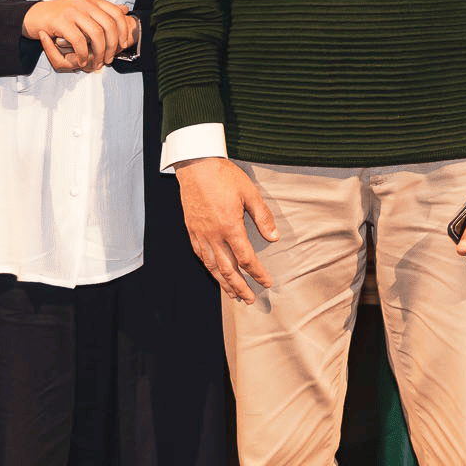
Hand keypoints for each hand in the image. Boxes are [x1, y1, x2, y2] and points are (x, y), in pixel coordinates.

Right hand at [22, 0, 136, 72]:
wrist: (31, 16)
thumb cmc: (58, 16)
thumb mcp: (82, 8)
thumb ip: (102, 10)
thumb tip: (125, 10)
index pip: (116, 13)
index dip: (123, 31)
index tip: (123, 45)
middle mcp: (84, 3)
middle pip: (109, 25)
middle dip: (112, 45)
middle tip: (109, 58)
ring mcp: (72, 11)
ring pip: (96, 34)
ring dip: (99, 52)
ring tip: (97, 62)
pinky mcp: (60, 21)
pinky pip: (79, 41)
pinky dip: (83, 54)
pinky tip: (82, 60)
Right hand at [177, 157, 276, 303]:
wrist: (196, 166)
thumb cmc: (224, 177)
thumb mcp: (250, 193)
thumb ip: (262, 217)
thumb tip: (274, 238)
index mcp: (230, 227)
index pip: (246, 258)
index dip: (257, 273)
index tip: (266, 283)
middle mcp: (213, 235)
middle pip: (228, 269)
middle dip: (240, 287)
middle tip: (250, 299)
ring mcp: (200, 234)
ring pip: (212, 266)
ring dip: (224, 283)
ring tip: (234, 295)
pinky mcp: (191, 230)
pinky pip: (200, 255)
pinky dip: (209, 268)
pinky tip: (215, 273)